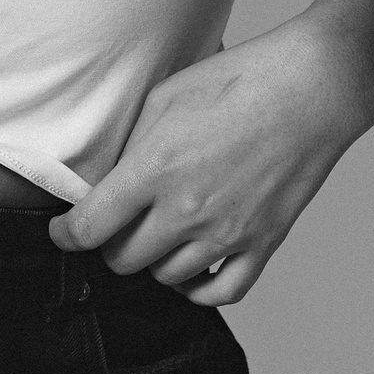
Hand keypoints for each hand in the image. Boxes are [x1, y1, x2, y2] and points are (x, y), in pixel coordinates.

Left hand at [48, 15, 373, 304]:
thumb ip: (131, 149)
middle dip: (110, 244)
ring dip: (153, 260)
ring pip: (166, 277)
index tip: (62, 232)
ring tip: (156, 234)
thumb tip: (108, 184)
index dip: (66, 236)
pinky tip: (190, 268)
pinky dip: (197, 288)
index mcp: (155, 169)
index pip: (90, 229)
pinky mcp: (262, 242)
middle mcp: (187, 210)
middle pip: (124, 259)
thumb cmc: (237, 81)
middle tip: (115, 225)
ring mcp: (227, 232)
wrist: (311, 88)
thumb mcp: (163, 99)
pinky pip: (220, 292)